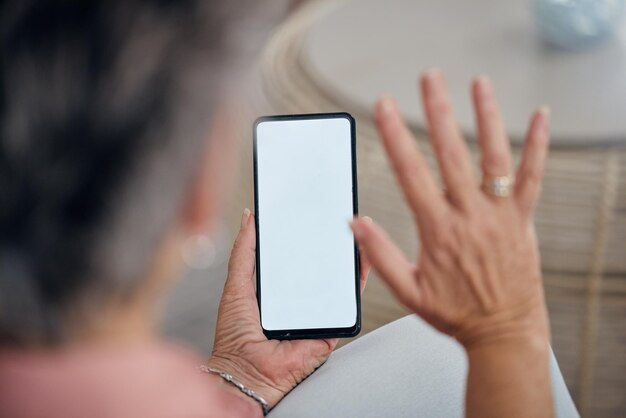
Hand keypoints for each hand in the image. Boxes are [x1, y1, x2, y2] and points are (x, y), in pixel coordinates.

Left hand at [208, 209, 369, 409]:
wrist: (249, 372)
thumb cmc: (236, 336)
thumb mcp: (236, 284)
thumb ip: (244, 252)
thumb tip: (250, 218)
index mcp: (276, 288)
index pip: (293, 255)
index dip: (301, 234)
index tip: (308, 212)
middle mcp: (298, 299)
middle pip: (318, 266)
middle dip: (326, 242)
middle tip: (334, 216)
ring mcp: (316, 312)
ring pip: (337, 281)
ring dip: (346, 258)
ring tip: (353, 231)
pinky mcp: (331, 327)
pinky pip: (348, 302)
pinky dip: (358, 281)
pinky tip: (362, 260)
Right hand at [351, 70, 550, 348]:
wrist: (503, 332)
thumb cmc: (455, 314)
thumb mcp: (409, 292)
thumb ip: (380, 255)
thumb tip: (355, 223)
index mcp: (438, 231)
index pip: (411, 174)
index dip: (395, 137)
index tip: (384, 108)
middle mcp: (470, 217)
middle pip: (452, 155)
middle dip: (437, 112)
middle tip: (428, 79)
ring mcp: (500, 216)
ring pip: (493, 159)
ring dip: (485, 118)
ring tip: (478, 84)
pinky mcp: (522, 220)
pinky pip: (533, 179)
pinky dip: (538, 146)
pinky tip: (540, 116)